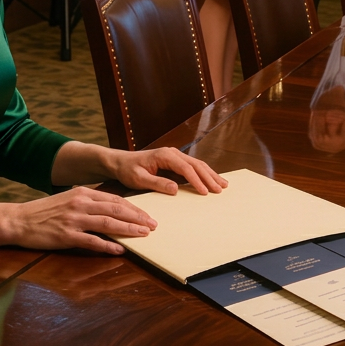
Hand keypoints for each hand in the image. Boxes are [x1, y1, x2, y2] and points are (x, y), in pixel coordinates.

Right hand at [5, 187, 158, 255]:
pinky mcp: (66, 235)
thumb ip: (88, 202)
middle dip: (137, 218)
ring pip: (108, 223)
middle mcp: (81, 203)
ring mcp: (74, 219)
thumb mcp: (68, 199)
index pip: (115, 199)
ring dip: (128, 230)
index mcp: (83, 192)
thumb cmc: (44, 212)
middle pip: (116, 210)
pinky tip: (120, 250)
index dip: (134, 208)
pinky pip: (92, 241)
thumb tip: (110, 210)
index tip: (147, 215)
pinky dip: (108, 246)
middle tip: (153, 226)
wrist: (19, 220)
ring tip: (143, 235)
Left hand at [107, 146, 227, 196]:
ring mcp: (175, 156)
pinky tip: (212, 180)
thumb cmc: (128, 170)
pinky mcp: (175, 162)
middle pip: (195, 164)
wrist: (121, 162)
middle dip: (209, 177)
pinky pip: (192, 167)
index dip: (197, 180)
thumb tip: (176, 189)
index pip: (185, 168)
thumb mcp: (139, 179)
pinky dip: (204, 174)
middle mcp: (172, 153)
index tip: (205, 192)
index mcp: (164, 156)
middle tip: (221, 189)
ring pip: (197, 164)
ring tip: (223, 184)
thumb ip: (157, 183)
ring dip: (210, 174)